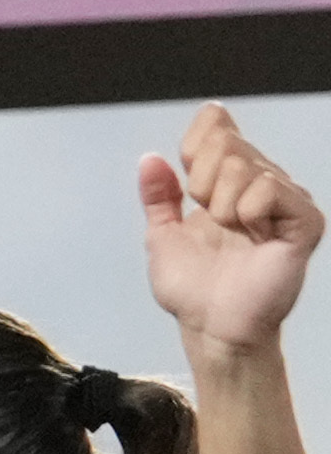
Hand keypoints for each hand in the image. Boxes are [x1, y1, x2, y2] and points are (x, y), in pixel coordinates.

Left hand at [147, 102, 319, 363]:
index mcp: (230, 181)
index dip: (196, 144)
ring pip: (244, 166)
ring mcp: (286, 199)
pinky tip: (253, 235)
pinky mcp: (304, 220)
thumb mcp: (162, 237)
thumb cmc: (193, 289)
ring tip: (231, 233)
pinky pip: (270, 189)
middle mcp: (262, 181)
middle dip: (201, 184)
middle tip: (211, 221)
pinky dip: (248, 212)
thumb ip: (158, 196)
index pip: (218, 127)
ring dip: (220, 206)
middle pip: (227, 143)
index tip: (188, 187)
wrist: (211, 327)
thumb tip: (149, 159)